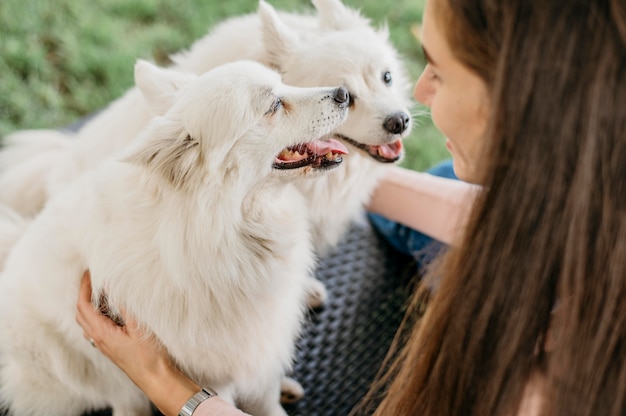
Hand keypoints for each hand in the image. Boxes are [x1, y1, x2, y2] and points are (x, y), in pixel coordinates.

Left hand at [76, 270, 199, 415]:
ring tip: (101, 290)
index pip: (83, 305)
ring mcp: (104, 345)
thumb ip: (125, 306)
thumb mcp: (139, 327)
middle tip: (93, 278)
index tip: (89, 272)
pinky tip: (111, 310)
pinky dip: (98, 314)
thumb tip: (115, 287)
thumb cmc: (149, 356)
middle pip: (81, 313)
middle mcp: (98, 339)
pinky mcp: (111, 347)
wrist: (156, 378)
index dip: (84, 287)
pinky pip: (97, 328)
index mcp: (101, 333)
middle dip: (84, 294)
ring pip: (88, 321)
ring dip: (89, 304)